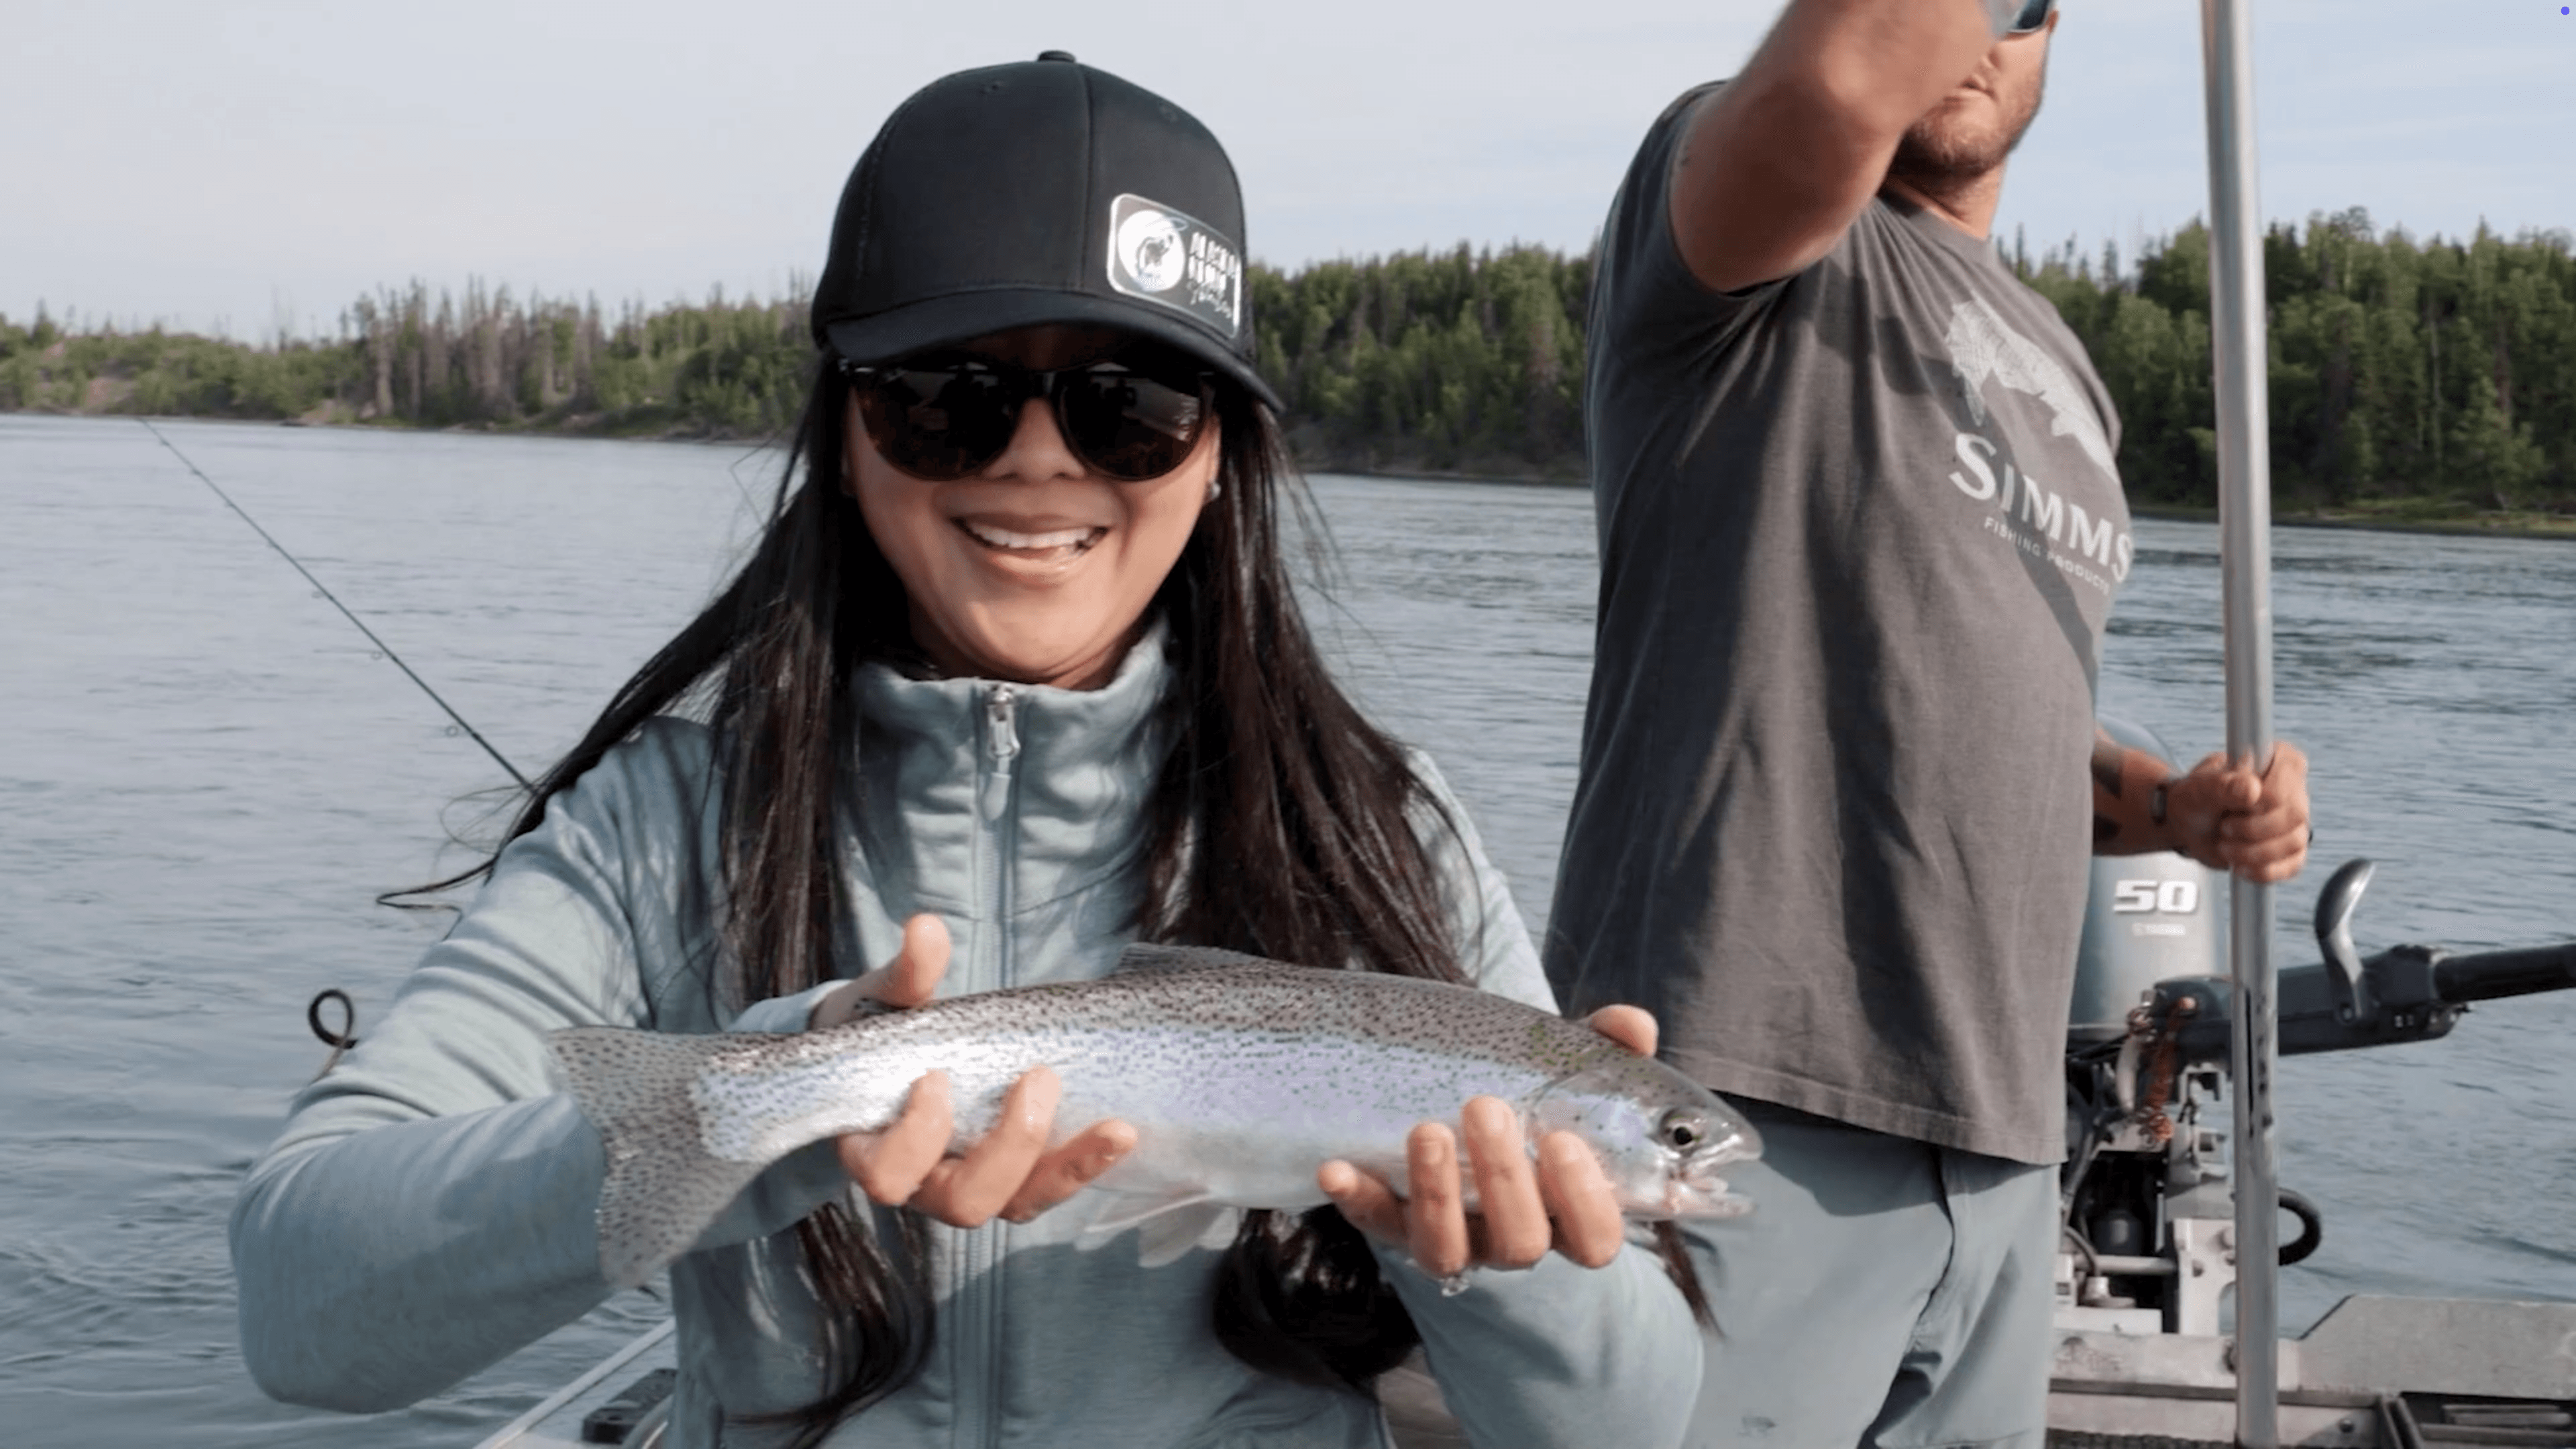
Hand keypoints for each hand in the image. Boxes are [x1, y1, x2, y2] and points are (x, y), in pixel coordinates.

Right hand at [812, 914, 1136, 1227]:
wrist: (901, 1054)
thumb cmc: (883, 1031)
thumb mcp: (885, 1002)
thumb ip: (904, 976)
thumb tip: (927, 930)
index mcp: (875, 1149)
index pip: (888, 1176)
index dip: (916, 1138)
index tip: (936, 1075)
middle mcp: (925, 1184)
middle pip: (965, 1203)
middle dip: (1008, 1148)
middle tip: (1038, 1078)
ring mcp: (975, 1186)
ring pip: (1018, 1205)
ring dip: (1068, 1168)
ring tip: (1115, 1129)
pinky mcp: (1017, 1178)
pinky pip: (1050, 1186)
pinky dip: (1086, 1164)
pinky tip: (1120, 1132)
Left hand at [1317, 1005, 1652, 1276]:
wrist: (1460, 1108)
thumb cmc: (1532, 1098)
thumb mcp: (1567, 1070)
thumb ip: (1604, 1048)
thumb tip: (1634, 1025)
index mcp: (1565, 1212)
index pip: (1594, 1240)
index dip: (1583, 1202)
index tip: (1561, 1141)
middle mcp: (1510, 1238)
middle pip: (1520, 1243)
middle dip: (1504, 1180)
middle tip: (1485, 1108)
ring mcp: (1452, 1238)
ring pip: (1445, 1251)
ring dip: (1436, 1193)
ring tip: (1428, 1130)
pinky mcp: (1395, 1223)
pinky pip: (1374, 1223)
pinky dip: (1356, 1198)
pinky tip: (1336, 1166)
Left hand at [2164, 742, 2311, 884]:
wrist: (2188, 825)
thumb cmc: (2196, 798)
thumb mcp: (2199, 789)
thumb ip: (2222, 785)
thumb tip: (2251, 789)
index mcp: (2278, 760)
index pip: (2287, 781)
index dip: (2259, 802)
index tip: (2232, 807)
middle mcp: (2293, 789)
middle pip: (2295, 815)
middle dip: (2253, 830)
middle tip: (2224, 828)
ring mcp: (2295, 820)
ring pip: (2294, 842)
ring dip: (2252, 852)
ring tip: (2225, 845)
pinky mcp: (2291, 848)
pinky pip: (2292, 865)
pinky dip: (2262, 871)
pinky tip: (2239, 866)